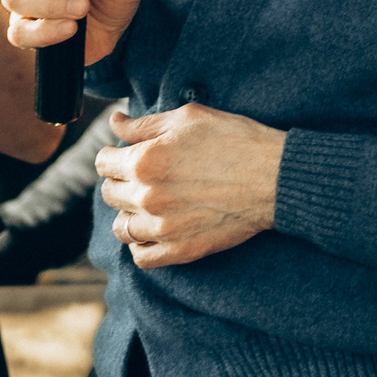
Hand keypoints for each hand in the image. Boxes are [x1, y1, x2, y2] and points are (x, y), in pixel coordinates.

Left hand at [96, 103, 285, 268]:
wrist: (274, 177)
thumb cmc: (235, 140)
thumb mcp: (188, 119)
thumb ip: (144, 124)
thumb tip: (114, 122)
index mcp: (144, 161)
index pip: (103, 163)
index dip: (113, 155)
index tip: (124, 154)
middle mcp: (147, 197)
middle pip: (109, 193)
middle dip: (120, 181)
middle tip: (141, 175)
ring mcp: (163, 228)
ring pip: (121, 227)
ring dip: (128, 213)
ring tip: (147, 203)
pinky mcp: (181, 250)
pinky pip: (141, 257)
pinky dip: (140, 245)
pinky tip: (152, 230)